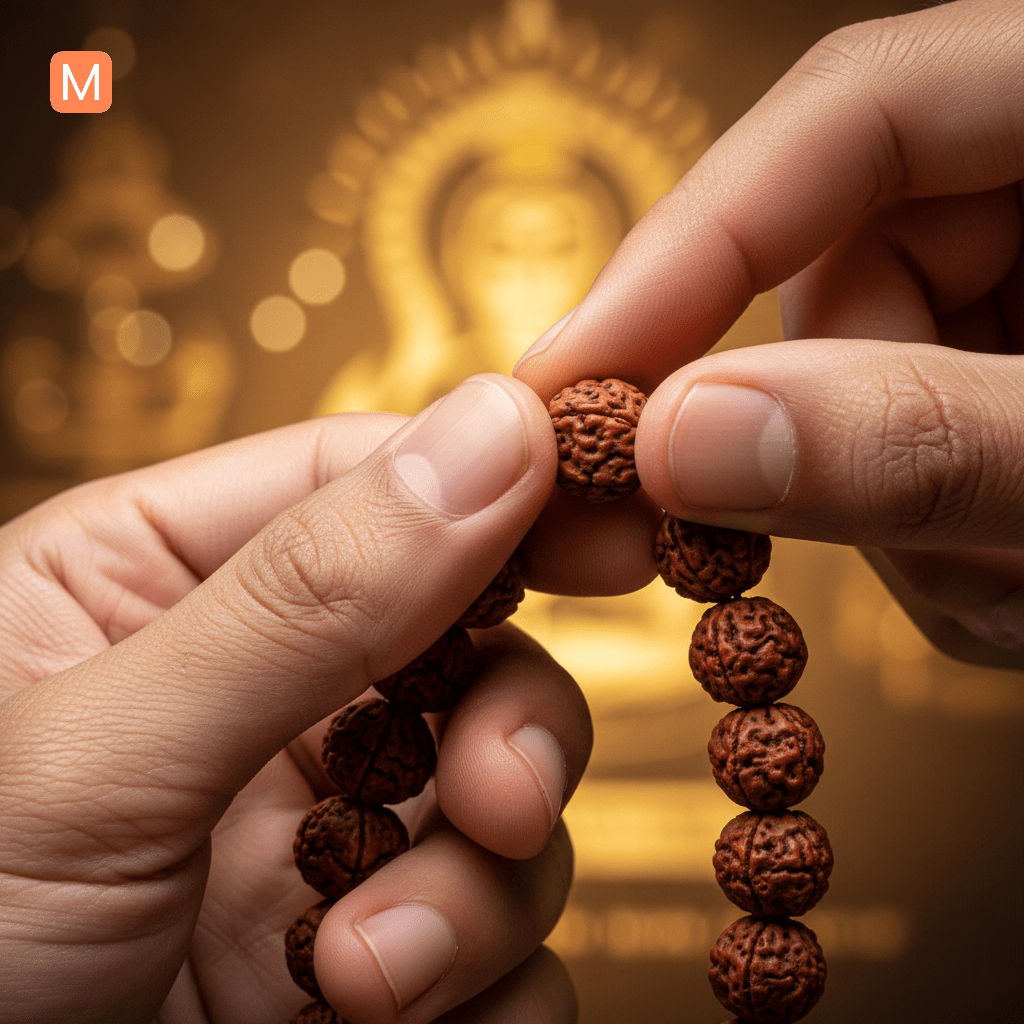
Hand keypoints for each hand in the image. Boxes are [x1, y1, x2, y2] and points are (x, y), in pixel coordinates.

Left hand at [0, 373, 588, 1023]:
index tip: (622, 521)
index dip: (507, 491)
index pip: (377, 481)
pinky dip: (483, 990)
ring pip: (502, 808)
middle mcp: (258, 695)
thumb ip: (306, 593)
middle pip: (472, 647)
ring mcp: (318, 831)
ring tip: (364, 977)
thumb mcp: (98, 756)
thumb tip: (499, 430)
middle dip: (507, 727)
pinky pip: (502, 947)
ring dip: (473, 894)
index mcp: (163, 584)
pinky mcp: (364, 959)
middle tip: (494, 800)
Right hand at [515, 0, 1023, 666]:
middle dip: (837, 433)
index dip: (696, 238)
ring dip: (901, 510)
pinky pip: (907, 435)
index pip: (857, 108)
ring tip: (1016, 585)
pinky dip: (938, 533)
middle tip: (891, 556)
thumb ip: (933, 443)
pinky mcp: (1021, 367)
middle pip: (848, 270)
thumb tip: (681, 442)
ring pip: (863, 377)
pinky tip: (1015, 571)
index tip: (582, 370)